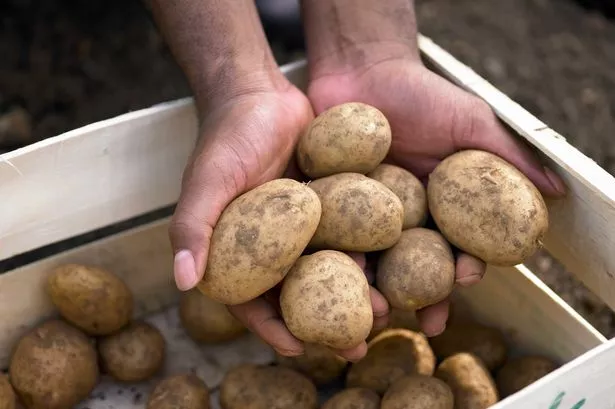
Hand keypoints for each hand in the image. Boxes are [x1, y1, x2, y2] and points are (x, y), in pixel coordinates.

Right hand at [168, 80, 388, 359]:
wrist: (262, 94)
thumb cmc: (227, 137)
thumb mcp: (207, 181)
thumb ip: (192, 227)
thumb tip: (183, 281)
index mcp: (235, 251)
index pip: (250, 301)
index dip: (272, 328)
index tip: (299, 349)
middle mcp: (270, 246)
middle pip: (298, 295)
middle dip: (325, 324)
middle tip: (356, 346)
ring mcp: (302, 228)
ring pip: (329, 271)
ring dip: (354, 294)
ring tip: (384, 312)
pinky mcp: (328, 207)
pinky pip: (347, 236)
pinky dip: (366, 254)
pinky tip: (391, 267)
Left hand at [307, 56, 565, 335]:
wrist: (362, 69)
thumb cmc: (421, 94)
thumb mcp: (470, 122)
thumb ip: (508, 156)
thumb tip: (555, 193)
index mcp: (442, 206)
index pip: (458, 246)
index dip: (465, 266)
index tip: (467, 277)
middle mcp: (405, 218)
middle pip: (416, 267)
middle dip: (424, 297)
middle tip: (427, 322)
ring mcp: (364, 216)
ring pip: (374, 261)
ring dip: (380, 290)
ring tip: (379, 310)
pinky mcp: (330, 207)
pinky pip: (333, 237)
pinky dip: (336, 259)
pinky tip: (339, 276)